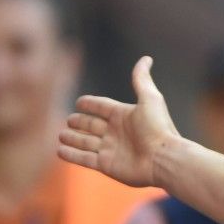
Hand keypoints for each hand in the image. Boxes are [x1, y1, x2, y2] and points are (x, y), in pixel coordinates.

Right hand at [58, 56, 179, 186]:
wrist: (164, 159)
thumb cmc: (158, 128)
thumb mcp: (150, 99)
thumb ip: (142, 79)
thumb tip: (146, 58)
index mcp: (124, 115)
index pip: (102, 107)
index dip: (91, 104)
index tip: (79, 102)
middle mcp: (116, 132)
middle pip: (92, 125)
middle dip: (80, 122)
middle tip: (68, 120)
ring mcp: (110, 149)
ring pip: (85, 141)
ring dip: (72, 138)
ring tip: (61, 135)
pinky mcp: (106, 165)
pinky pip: (84, 158)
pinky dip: (71, 155)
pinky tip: (60, 150)